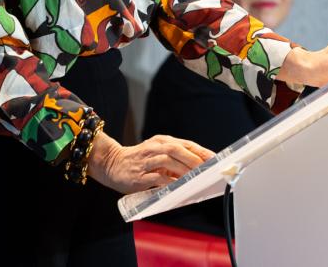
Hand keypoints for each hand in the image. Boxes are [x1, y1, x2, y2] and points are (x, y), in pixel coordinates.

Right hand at [87, 131, 214, 193]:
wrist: (112, 164)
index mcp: (161, 141)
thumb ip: (175, 160)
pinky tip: (177, 185)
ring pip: (168, 161)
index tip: (215, 159)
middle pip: (177, 149)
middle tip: (206, 168)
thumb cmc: (140, 161)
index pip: (186, 144)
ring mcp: (146, 160)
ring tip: (195, 177)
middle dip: (193, 158)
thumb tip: (198, 170)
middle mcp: (155, 147)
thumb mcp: (158, 155)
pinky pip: (156, 177)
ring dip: (183, 169)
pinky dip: (168, 181)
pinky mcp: (139, 175)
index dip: (201, 151)